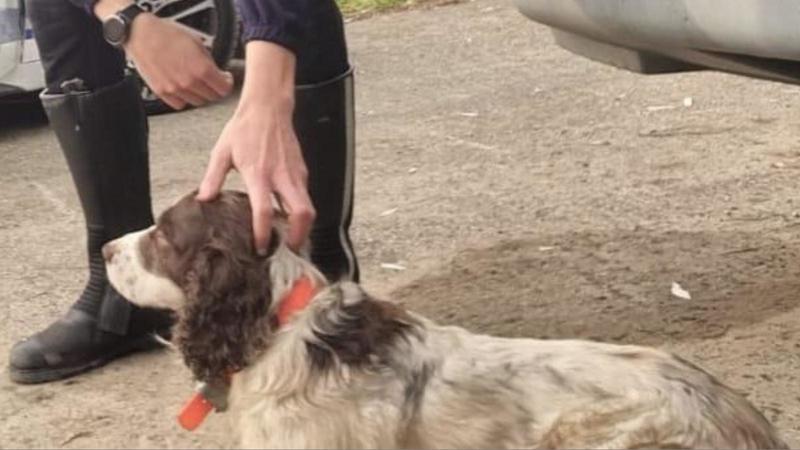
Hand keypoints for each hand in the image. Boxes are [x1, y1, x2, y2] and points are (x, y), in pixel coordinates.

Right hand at [120, 12, 232, 108]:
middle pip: (212, 97)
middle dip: (214, 89)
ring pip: (197, 102)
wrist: (141, 34)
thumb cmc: (167, 34)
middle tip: (211, 81)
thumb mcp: (197, 43)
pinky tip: (182, 87)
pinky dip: (184, 99)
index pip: (224, 89)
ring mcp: (175, 89)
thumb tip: (218, 73)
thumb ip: (209, 62)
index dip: (226, 84)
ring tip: (195, 82)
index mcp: (202, 69)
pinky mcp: (162, 92)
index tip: (225, 80)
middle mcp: (189, 82)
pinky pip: (180, 104)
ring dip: (199, 94)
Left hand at [196, 42, 314, 253]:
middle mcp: (282, 176)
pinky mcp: (302, 172)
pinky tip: (287, 217)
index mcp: (259, 173)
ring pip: (308, 207)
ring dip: (301, 226)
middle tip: (287, 250)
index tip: (260, 248)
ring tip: (288, 240)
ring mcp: (296, 174)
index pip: (264, 210)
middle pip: (301, 213)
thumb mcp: (222, 152)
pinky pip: (305, 197)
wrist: (268, 107)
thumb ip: (213, 178)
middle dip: (298, 235)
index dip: (263, 233)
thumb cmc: (245, 129)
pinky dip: (299, 211)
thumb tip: (203, 200)